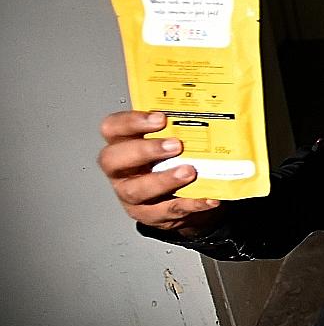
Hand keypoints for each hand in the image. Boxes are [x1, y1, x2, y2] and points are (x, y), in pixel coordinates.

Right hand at [98, 110, 224, 235]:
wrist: (184, 198)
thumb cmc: (173, 162)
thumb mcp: (171, 141)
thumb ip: (178, 128)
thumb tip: (207, 110)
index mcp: (123, 144)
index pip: (112, 128)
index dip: (131, 122)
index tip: (160, 118)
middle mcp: (121, 170)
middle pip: (113, 159)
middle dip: (144, 150)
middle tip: (174, 145)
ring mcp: (131, 194)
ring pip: (136, 190)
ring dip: (164, 180)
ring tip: (189, 172)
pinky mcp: (149, 215)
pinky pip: (167, 211)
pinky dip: (191, 204)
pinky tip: (208, 198)